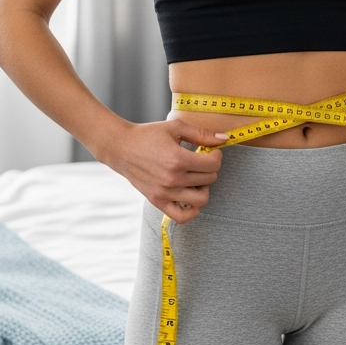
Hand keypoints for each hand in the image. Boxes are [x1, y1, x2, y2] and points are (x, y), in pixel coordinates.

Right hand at [99, 119, 228, 222]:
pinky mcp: (157, 201)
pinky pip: (182, 217)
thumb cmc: (148, 135)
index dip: (216, 156)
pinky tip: (190, 194)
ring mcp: (165, 193)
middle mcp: (172, 179)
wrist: (121, 147)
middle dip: (210, 168)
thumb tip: (224, 139)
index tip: (209, 151)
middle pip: (209, 179)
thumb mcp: (176, 127)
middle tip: (200, 160)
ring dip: (204, 188)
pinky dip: (192, 210)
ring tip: (195, 177)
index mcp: (178, 159)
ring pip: (201, 199)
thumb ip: (202, 134)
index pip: (213, 164)